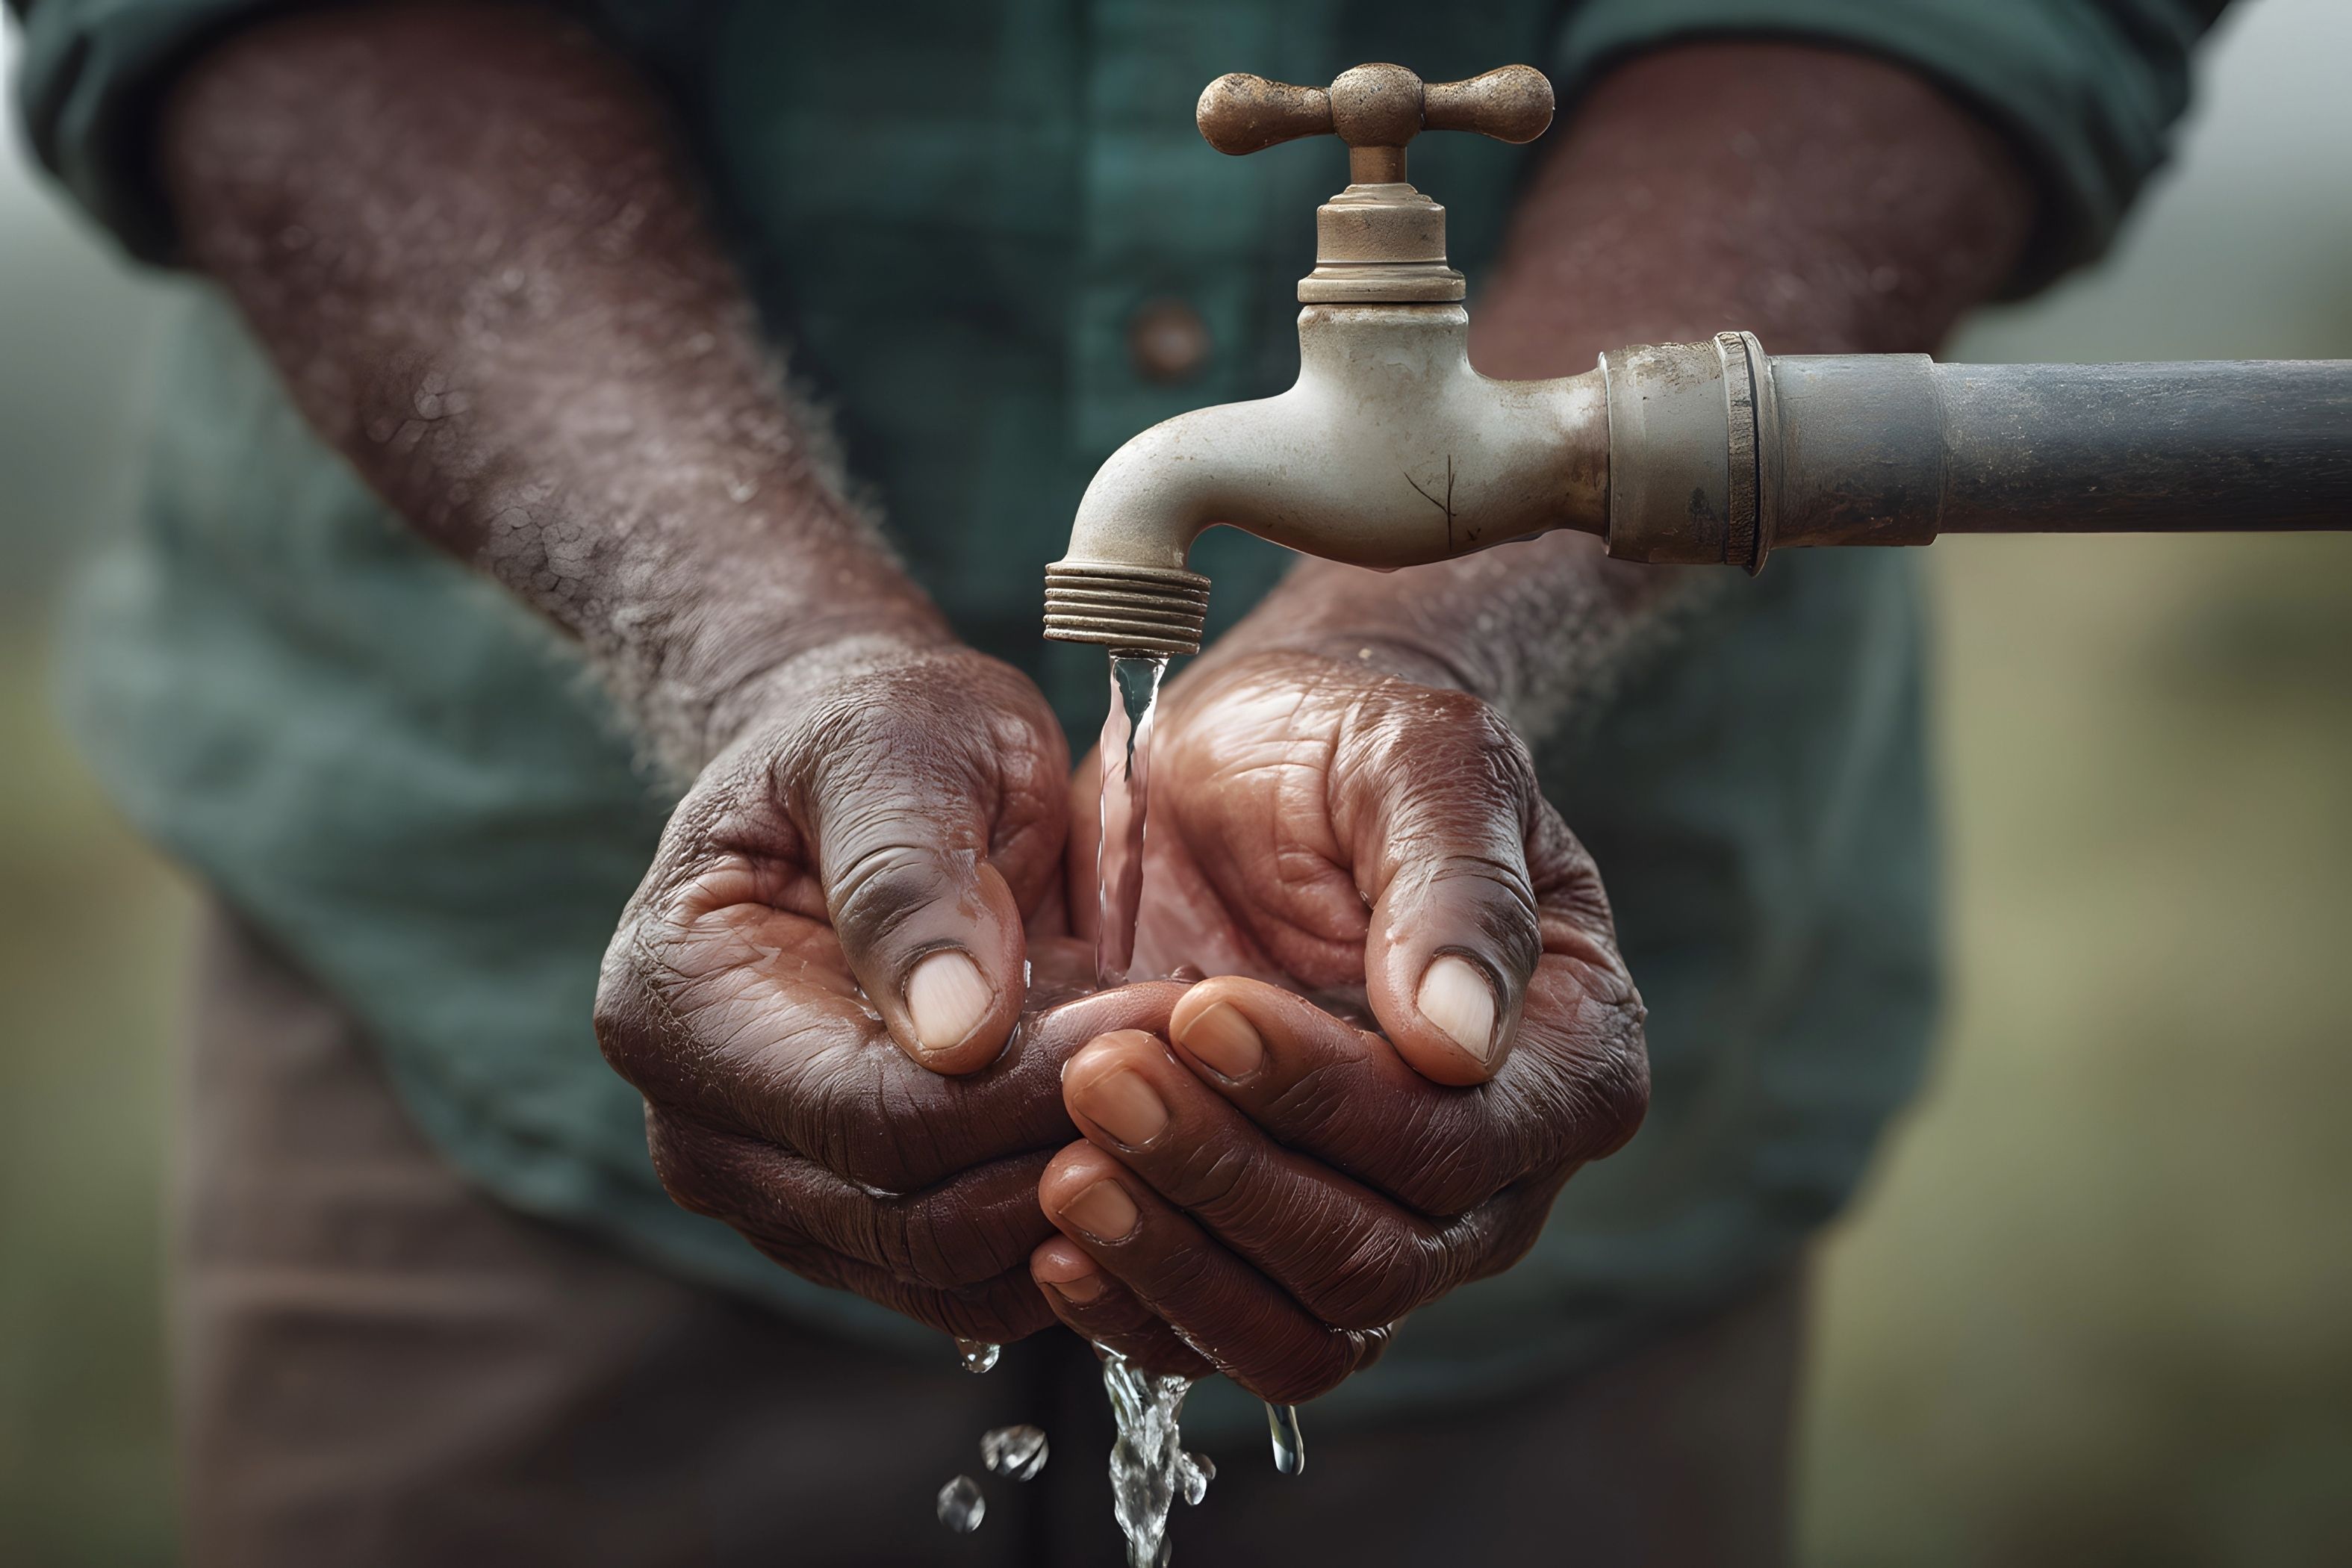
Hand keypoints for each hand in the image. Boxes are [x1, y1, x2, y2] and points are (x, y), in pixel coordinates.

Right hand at [597, 638, 1170, 1341]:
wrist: (870, 772)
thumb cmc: (881, 733)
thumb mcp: (901, 748)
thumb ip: (913, 879)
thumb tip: (957, 1034)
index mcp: (678, 1009)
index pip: (873, 1117)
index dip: (1032, 1090)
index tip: (1164, 1019)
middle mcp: (702, 1133)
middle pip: (913, 1221)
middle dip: (1074, 1155)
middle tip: (1206, 1066)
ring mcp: (774, 1198)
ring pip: (953, 1276)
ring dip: (1091, 1208)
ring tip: (1191, 1097)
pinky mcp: (853, 1228)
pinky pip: (976, 1283)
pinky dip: (1077, 1237)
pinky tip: (1156, 1145)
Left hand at [1036, 649, 1647, 1397]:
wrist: (1246, 757)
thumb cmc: (1347, 740)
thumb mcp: (1413, 758)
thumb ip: (1455, 883)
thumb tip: (1465, 1038)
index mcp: (1567, 1056)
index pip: (1457, 1142)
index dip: (1328, 1099)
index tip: (1203, 1008)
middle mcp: (1495, 1170)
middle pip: (1378, 1256)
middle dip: (1230, 1176)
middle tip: (1103, 1076)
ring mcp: (1387, 1221)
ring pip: (1305, 1324)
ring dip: (1176, 1260)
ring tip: (1066, 1169)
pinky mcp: (1273, 1242)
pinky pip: (1222, 1334)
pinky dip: (1139, 1309)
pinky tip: (1058, 1243)